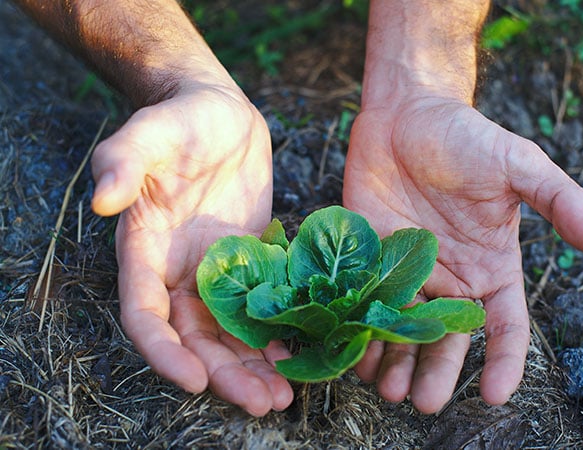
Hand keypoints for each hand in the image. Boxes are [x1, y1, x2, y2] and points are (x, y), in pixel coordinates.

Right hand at [91, 81, 292, 415]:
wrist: (220, 113)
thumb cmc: (180, 120)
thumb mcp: (150, 133)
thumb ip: (124, 161)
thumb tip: (102, 200)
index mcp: (146, 252)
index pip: (145, 315)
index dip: (164, 351)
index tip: (193, 379)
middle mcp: (180, 271)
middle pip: (195, 339)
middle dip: (224, 374)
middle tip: (262, 403)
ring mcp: (218, 271)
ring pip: (231, 333)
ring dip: (254, 366)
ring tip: (285, 396)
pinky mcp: (253, 261)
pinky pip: (264, 307)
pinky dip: (279, 334)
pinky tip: (304, 353)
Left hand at [343, 97, 582, 413]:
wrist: (406, 114)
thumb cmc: (466, 137)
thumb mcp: (518, 164)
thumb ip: (560, 201)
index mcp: (491, 267)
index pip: (505, 327)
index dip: (505, 363)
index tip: (492, 395)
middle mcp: (451, 278)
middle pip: (449, 340)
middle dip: (437, 373)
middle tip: (423, 402)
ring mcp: (408, 272)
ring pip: (405, 330)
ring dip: (396, 362)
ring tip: (386, 389)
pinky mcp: (370, 259)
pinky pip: (367, 303)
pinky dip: (362, 330)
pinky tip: (354, 352)